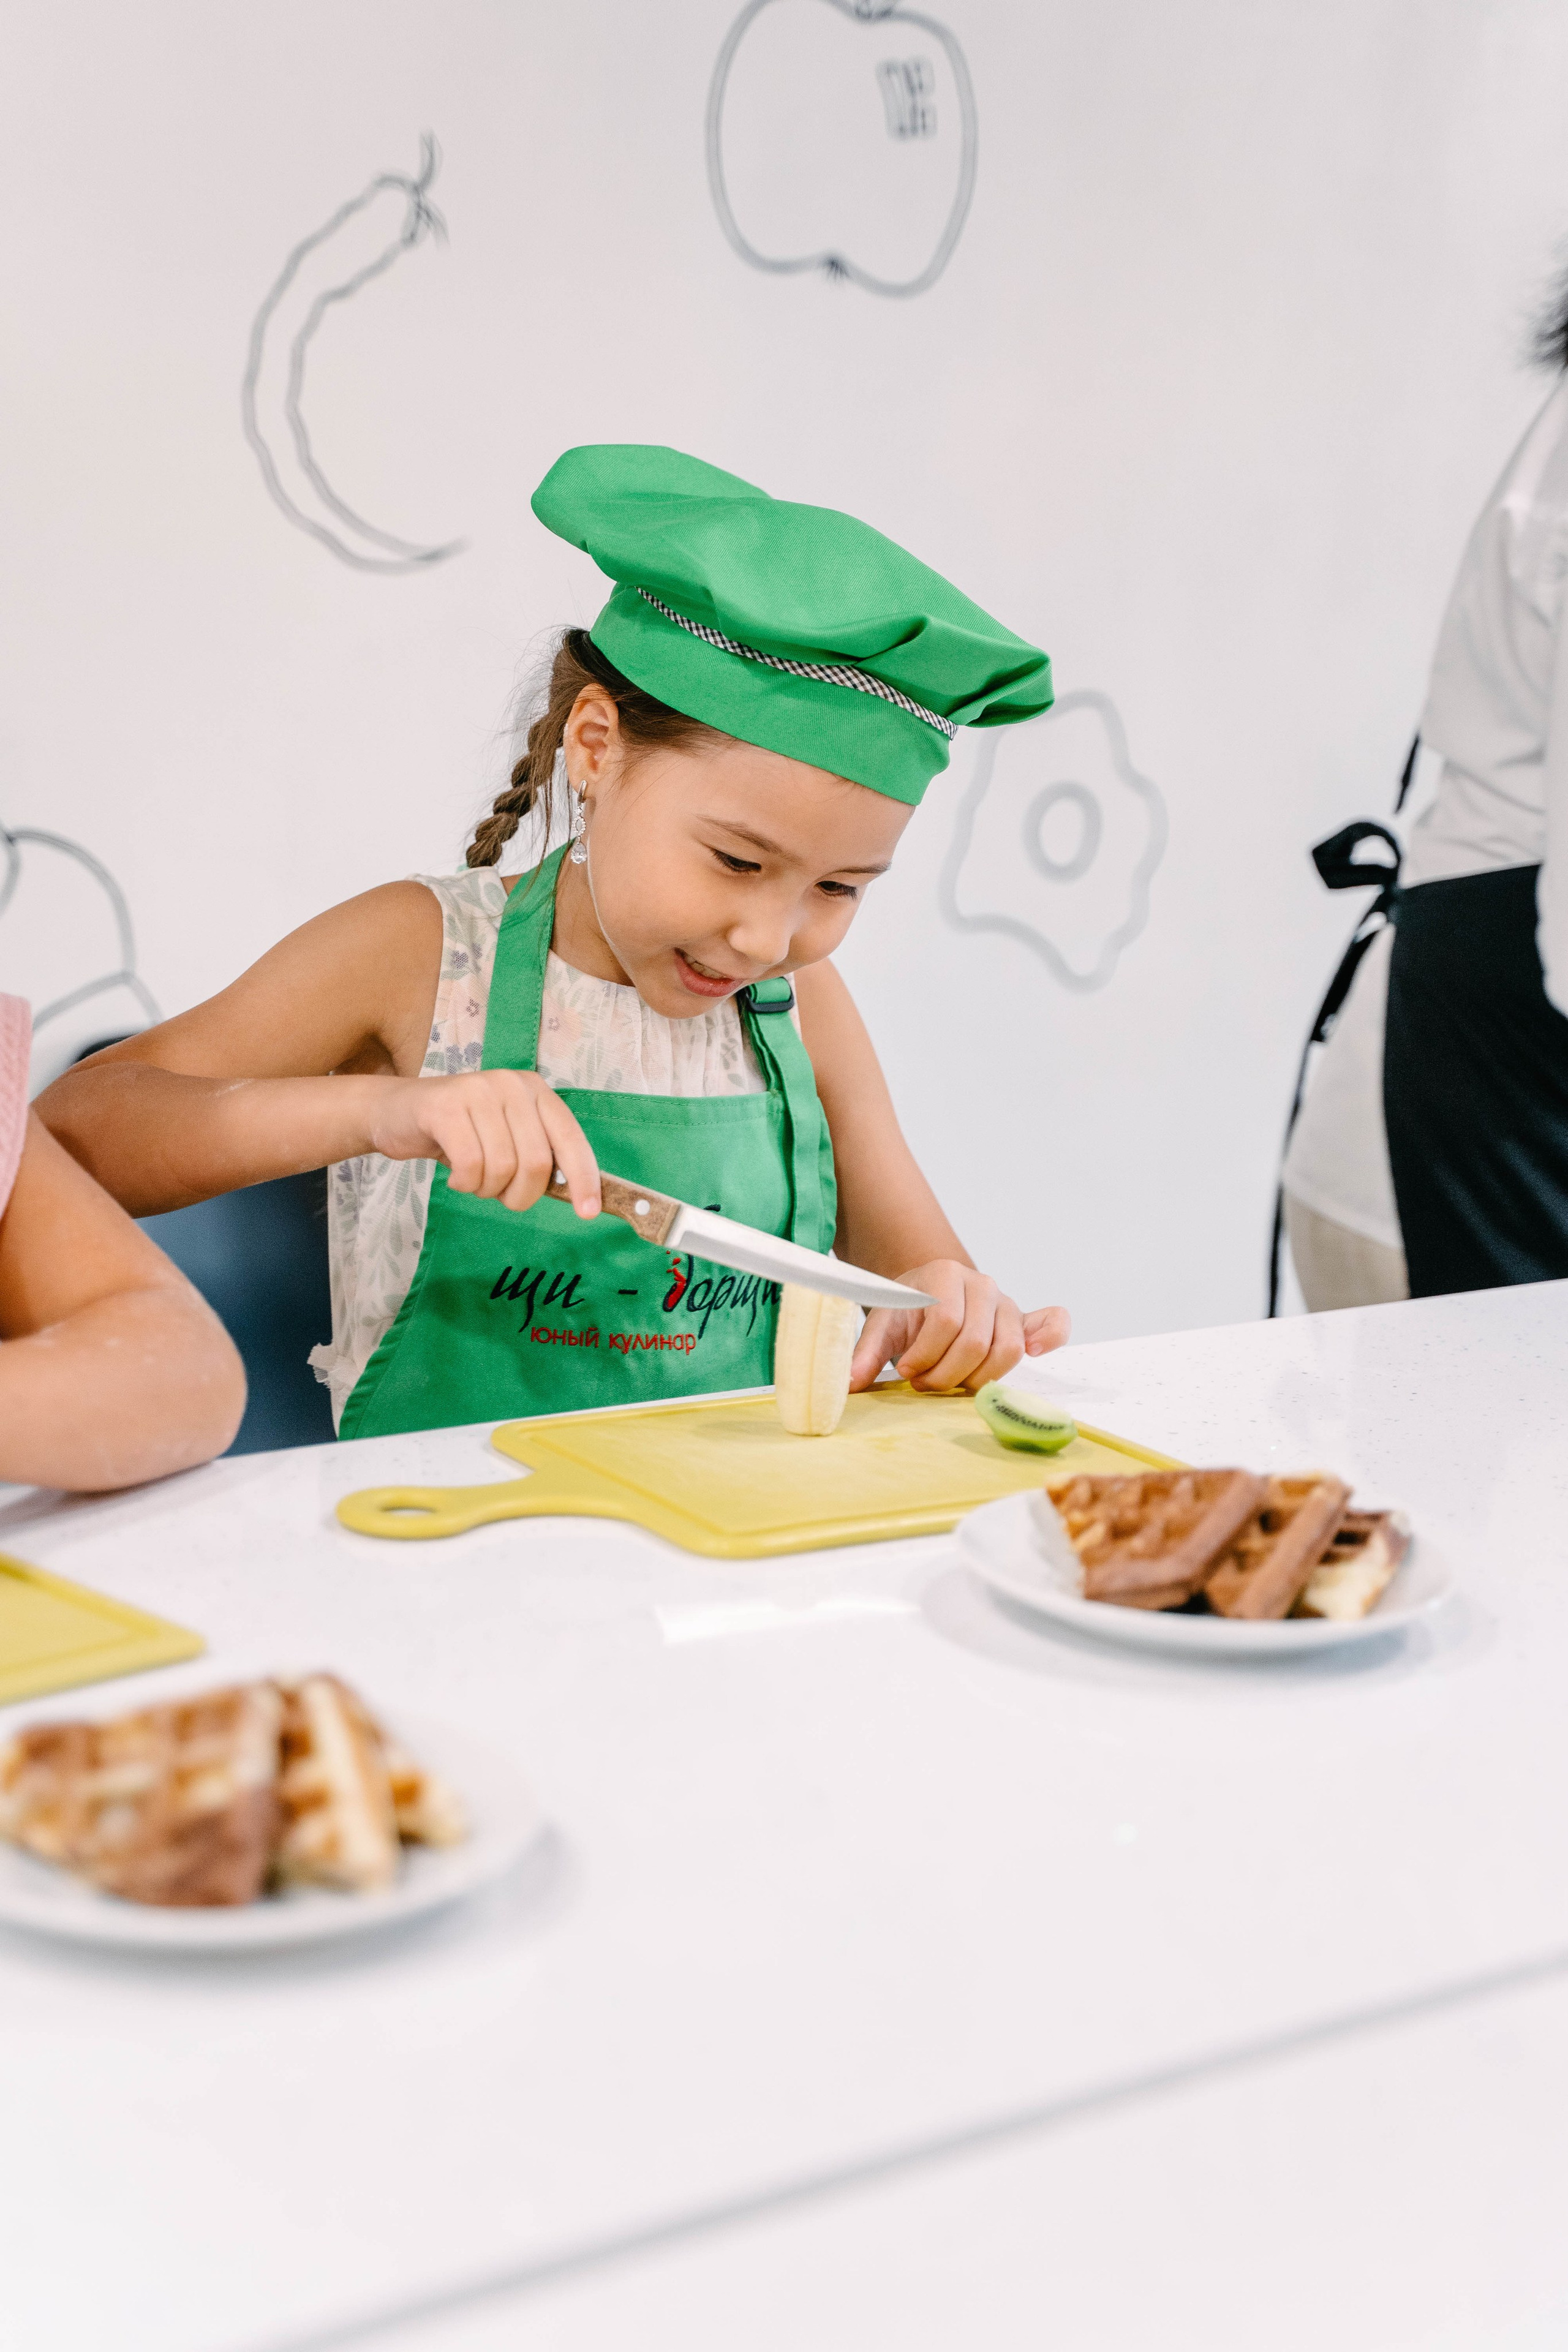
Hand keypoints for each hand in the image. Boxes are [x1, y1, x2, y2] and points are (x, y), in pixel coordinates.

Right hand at [367, 1072, 601, 1216]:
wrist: (397, 1112)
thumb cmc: (459, 1133)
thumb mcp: (506, 1137)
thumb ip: (537, 1155)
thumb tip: (577, 1196)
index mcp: (536, 1091)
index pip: (571, 1139)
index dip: (584, 1179)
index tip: (588, 1213)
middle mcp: (512, 1085)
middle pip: (537, 1162)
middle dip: (521, 1195)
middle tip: (500, 1197)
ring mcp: (478, 1091)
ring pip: (503, 1167)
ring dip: (487, 1190)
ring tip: (472, 1179)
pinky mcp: (445, 1106)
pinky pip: (471, 1165)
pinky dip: (465, 1183)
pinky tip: (455, 1176)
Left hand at [849, 1260, 1070, 1394]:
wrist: (927, 1300)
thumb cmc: (907, 1314)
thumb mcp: (881, 1327)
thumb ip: (864, 1353)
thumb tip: (850, 1384)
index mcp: (944, 1275)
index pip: (946, 1324)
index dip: (925, 1357)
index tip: (906, 1371)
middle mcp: (982, 1284)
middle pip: (976, 1342)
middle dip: (946, 1374)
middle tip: (924, 1383)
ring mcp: (1006, 1302)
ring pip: (1007, 1349)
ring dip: (978, 1377)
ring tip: (951, 1381)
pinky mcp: (1025, 1321)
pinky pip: (1053, 1323)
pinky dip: (1051, 1337)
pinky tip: (1036, 1351)